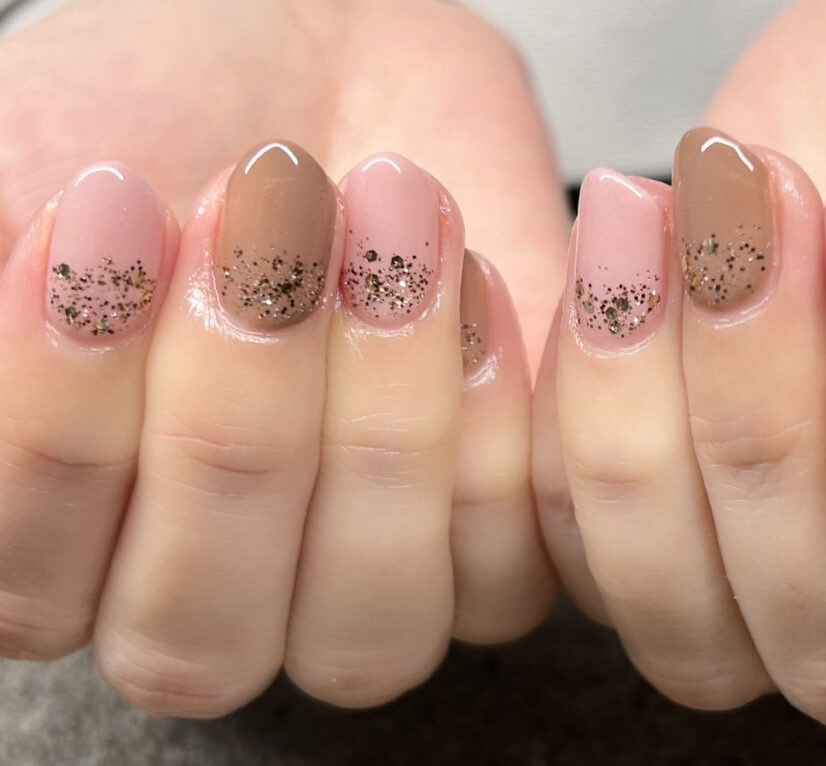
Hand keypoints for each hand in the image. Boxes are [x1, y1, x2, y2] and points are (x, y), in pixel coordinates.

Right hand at [0, 0, 563, 715]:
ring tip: (391, 223)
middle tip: (264, 219)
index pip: (36, 586)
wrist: (320, 52)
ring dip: (381, 424)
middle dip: (233, 425)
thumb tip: (5, 324)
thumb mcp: (27, 188)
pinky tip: (475, 281)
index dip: (67, 426)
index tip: (109, 214)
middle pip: (205, 638)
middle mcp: (209, 592)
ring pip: (369, 624)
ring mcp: (353, 579)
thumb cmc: (156, 118)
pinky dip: (493, 420)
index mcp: (62, 544)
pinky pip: (502, 569)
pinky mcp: (483, 533)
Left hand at [534, 0, 825, 736]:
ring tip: (653, 219)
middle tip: (764, 210)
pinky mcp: (655, 508)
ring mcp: (765, 569)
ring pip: (673, 600)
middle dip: (764, 410)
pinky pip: (568, 525)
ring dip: (646, 400)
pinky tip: (610, 251)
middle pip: (816, 634)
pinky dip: (569, 392)